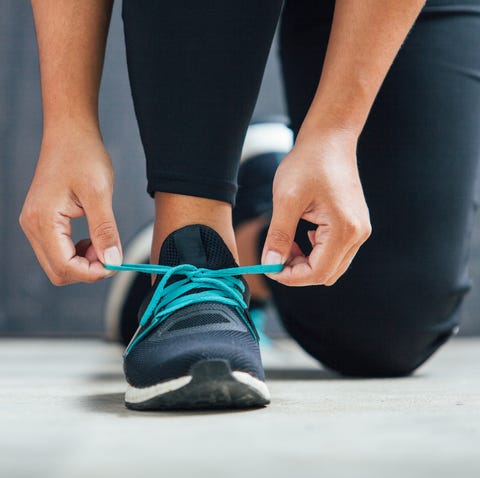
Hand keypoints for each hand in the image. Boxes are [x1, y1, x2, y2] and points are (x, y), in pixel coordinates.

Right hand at [20, 127, 121, 284]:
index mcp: (43, 221)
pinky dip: (78, 252)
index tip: (115, 263)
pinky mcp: (43, 221)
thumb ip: (105, 231)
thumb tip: (112, 262)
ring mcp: (35, 224)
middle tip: (111, 253)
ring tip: (103, 242)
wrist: (70, 134)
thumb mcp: (99, 194)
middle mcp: (32, 226)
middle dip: (88, 270)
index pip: (65, 267)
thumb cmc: (83, 157)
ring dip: (84, 262)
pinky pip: (58, 250)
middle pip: (59, 271)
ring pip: (58, 263)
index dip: (93, 273)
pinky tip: (93, 238)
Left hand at [261, 128, 370, 285]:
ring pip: (331, 265)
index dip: (290, 276)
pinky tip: (300, 236)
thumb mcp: (286, 200)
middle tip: (275, 255)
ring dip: (306, 262)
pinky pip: (336, 252)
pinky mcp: (355, 225)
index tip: (268, 268)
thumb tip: (270, 264)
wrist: (330, 139)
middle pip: (326, 273)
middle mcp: (357, 234)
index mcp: (344, 229)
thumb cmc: (308, 163)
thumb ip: (279, 235)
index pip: (317, 272)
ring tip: (286, 243)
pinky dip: (315, 252)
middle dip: (298, 271)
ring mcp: (359, 230)